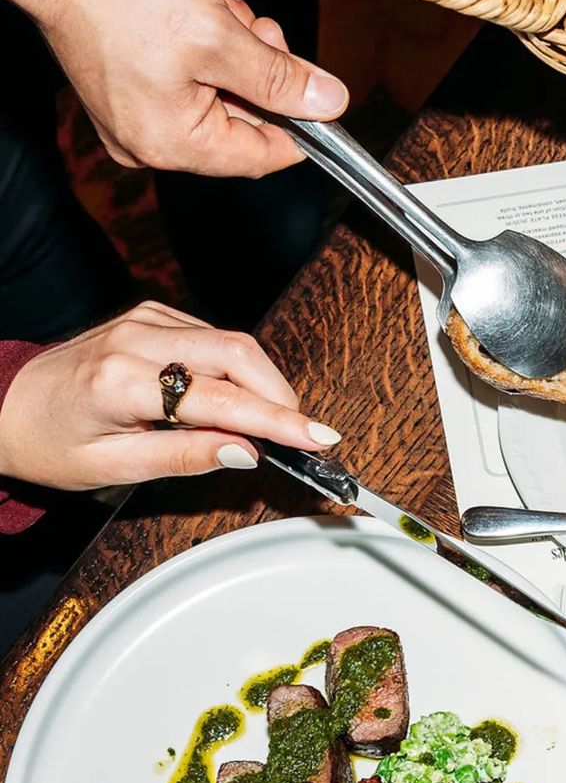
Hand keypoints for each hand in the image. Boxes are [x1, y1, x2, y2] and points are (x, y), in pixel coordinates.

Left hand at [0, 302, 339, 488]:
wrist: (6, 406)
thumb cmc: (51, 442)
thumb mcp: (113, 467)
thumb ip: (184, 457)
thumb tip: (246, 452)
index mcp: (121, 381)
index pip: (220, 399)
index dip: (277, 420)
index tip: (317, 437)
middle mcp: (136, 339)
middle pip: (238, 353)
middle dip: (281, 394)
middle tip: (301, 433)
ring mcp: (145, 320)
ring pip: (232, 341)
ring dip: (262, 383)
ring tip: (265, 423)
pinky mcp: (152, 315)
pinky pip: (213, 336)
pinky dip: (237, 369)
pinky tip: (229, 397)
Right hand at [22, 0, 344, 177]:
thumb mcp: (220, 36)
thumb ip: (280, 79)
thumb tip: (331, 104)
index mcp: (176, 145)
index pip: (266, 156)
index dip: (301, 122)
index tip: (316, 87)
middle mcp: (153, 146)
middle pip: (244, 121)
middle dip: (259, 69)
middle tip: (255, 25)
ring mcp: (137, 122)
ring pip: (221, 93)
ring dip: (233, 47)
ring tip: (214, 5)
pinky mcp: (128, 94)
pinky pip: (190, 80)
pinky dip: (204, 44)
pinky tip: (196, 9)